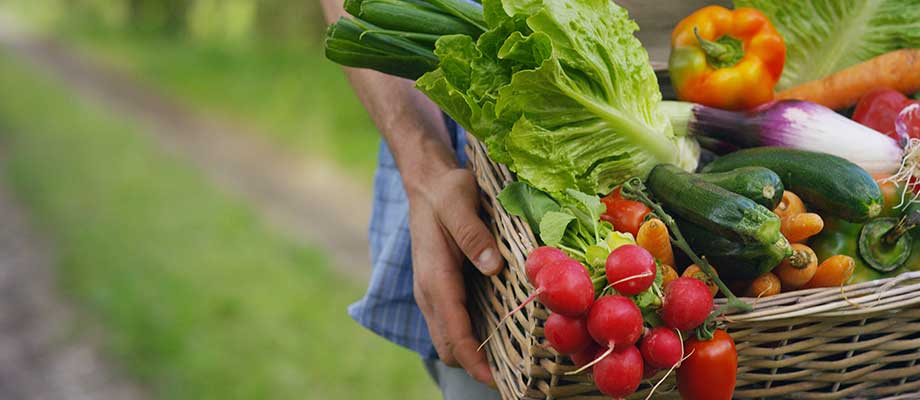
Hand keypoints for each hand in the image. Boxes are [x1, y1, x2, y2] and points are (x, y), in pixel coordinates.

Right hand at [407, 167, 503, 384]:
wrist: (427, 183)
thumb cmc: (446, 191)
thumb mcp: (459, 201)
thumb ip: (472, 233)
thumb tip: (492, 266)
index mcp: (435, 277)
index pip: (453, 332)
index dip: (474, 360)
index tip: (496, 380)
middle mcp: (429, 292)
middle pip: (449, 346)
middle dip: (476, 367)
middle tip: (515, 377)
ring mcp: (433, 293)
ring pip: (449, 339)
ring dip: (474, 356)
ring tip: (512, 364)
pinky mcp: (441, 290)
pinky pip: (454, 324)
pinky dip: (472, 339)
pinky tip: (500, 336)